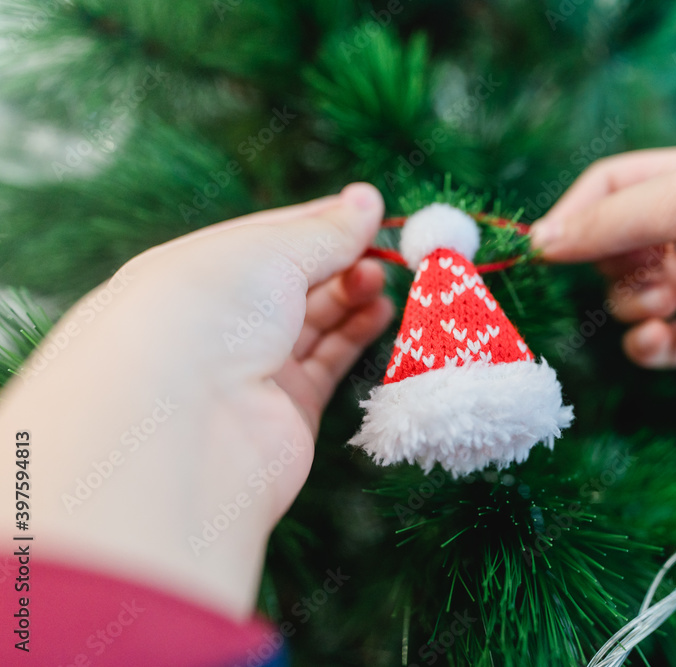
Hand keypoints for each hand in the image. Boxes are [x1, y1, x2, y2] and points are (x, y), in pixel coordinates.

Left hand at [0, 183, 392, 618]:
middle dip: (340, 260)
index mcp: (197, 270)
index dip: (319, 222)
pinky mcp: (287, 409)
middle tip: (381, 252)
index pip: (266, 238)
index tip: (368, 210)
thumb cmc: (208, 312)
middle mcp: (220, 321)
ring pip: (314, 322)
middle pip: (293, 281)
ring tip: (382, 280)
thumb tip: (367, 199)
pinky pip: (329, 363)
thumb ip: (326, 231)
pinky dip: (357, 335)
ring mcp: (253, 368)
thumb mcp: (269, 252)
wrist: (184, 425)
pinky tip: (381, 311)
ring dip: (352, 295)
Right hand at [531, 148, 675, 465]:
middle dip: (607, 265)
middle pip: (609, 247)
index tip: (546, 248)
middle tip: (639, 272)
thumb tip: (540, 241)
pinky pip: (651, 344)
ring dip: (631, 305)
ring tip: (665, 304)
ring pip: (625, 298)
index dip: (571, 215)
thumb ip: (609, 220)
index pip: (605, 189)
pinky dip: (646, 344)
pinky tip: (665, 340)